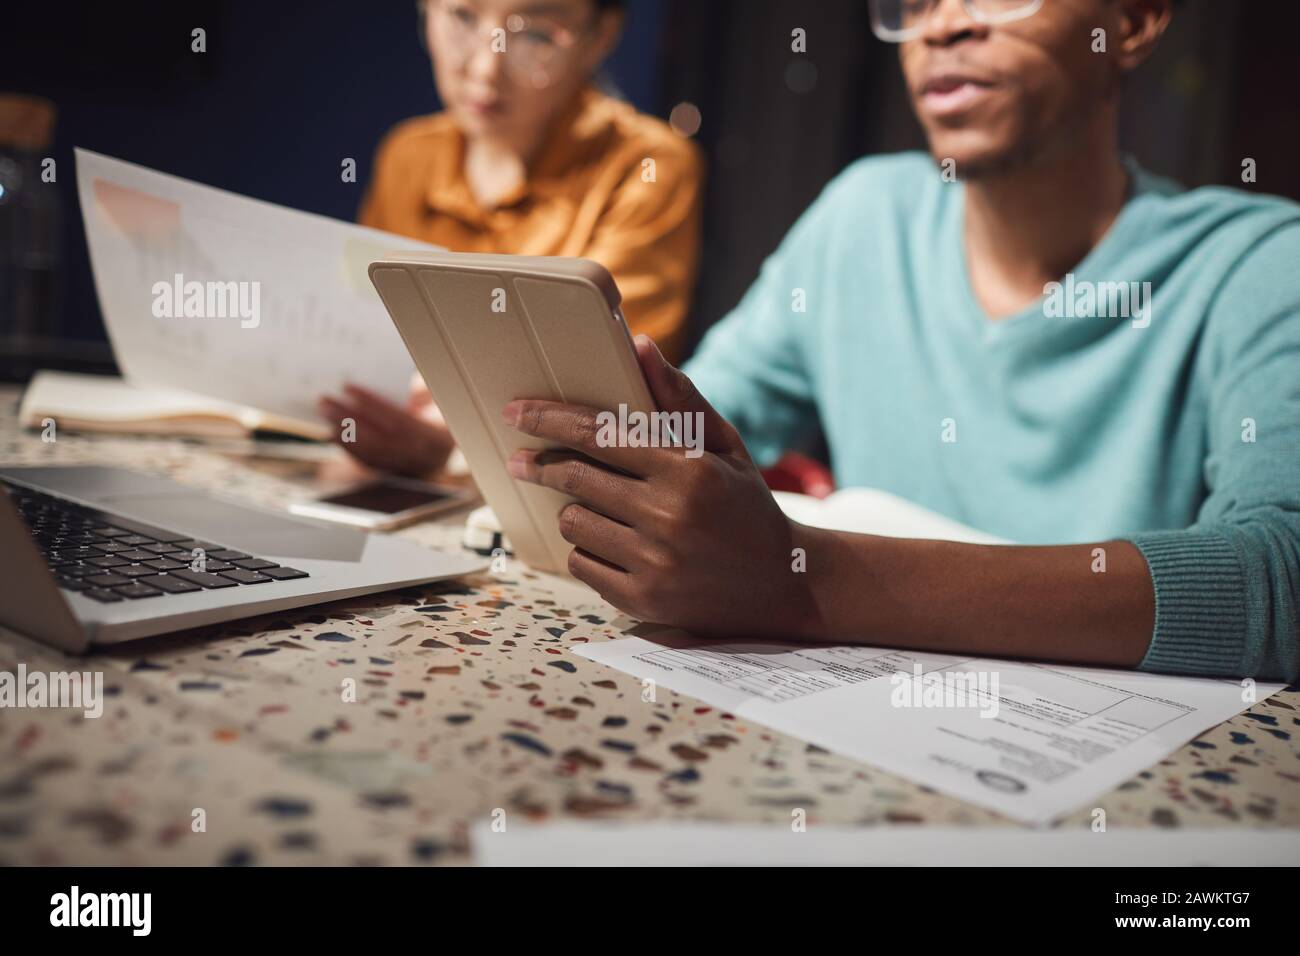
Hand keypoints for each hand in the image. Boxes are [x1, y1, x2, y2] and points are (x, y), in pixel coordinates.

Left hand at [318, 380, 453, 477]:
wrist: (458, 439)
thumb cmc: (444, 409)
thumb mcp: (436, 395)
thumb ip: (415, 390)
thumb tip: (378, 378)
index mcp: (441, 437)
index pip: (400, 420)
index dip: (372, 404)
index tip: (348, 387)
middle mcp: (427, 458)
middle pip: (381, 439)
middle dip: (350, 419)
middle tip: (326, 401)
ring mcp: (413, 469)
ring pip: (372, 453)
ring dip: (344, 433)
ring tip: (326, 412)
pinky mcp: (399, 473)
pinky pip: (370, 462)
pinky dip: (349, 447)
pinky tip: (334, 432)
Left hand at [502, 335, 820, 638]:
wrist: (783, 583)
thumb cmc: (747, 505)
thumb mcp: (725, 446)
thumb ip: (679, 399)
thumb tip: (639, 347)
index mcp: (689, 471)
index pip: (599, 435)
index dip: (550, 420)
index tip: (516, 412)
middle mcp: (668, 517)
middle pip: (575, 479)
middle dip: (540, 464)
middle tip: (521, 461)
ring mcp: (654, 563)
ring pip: (574, 524)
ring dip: (574, 511)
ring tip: (594, 508)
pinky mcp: (643, 601)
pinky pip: (583, 565)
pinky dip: (587, 550)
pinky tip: (610, 544)